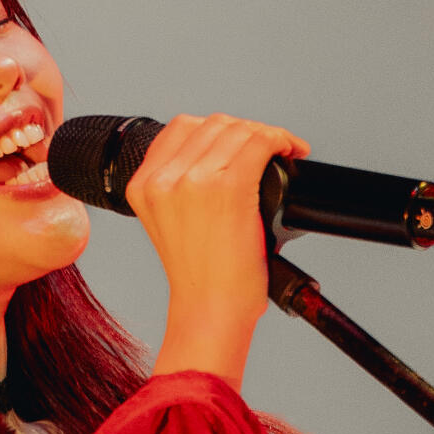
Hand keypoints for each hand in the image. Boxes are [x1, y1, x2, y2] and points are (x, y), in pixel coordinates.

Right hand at [133, 114, 305, 388]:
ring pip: (238, 130)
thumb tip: (221, 153)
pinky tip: (290, 151)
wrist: (209, 309)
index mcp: (143, 185)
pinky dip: (280, 140)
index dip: (218, 128)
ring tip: (282, 149)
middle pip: (213, 124)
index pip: (182, 127)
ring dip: (266, 135)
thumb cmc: (199, 275)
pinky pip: (260, 144)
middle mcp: (163, 179)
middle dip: (246, 130)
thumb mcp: (168, 222)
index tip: (241, 141)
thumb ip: (177, 185)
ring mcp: (194, 180)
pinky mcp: (228, 188)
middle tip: (268, 148)